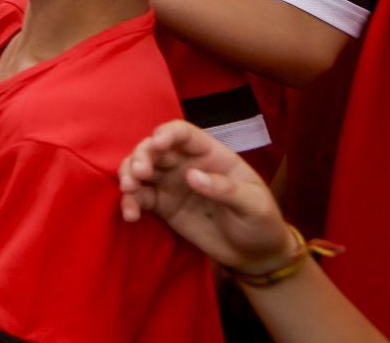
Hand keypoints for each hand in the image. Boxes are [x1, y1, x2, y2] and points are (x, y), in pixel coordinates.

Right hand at [118, 120, 297, 275]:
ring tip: (128, 190)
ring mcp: (171, 184)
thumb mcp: (253, 205)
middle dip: (141, 156)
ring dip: (128, 174)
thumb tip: (191, 176)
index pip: (183, 134)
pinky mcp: (163, 206)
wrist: (255, 255)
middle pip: (154, 148)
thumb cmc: (261, 222)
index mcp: (210, 155)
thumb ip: (225, 189)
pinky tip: (130, 215)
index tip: (157, 143)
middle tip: (138, 174)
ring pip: (140, 169)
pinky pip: (140, 198)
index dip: (167, 133)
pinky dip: (130, 203)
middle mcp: (186, 164)